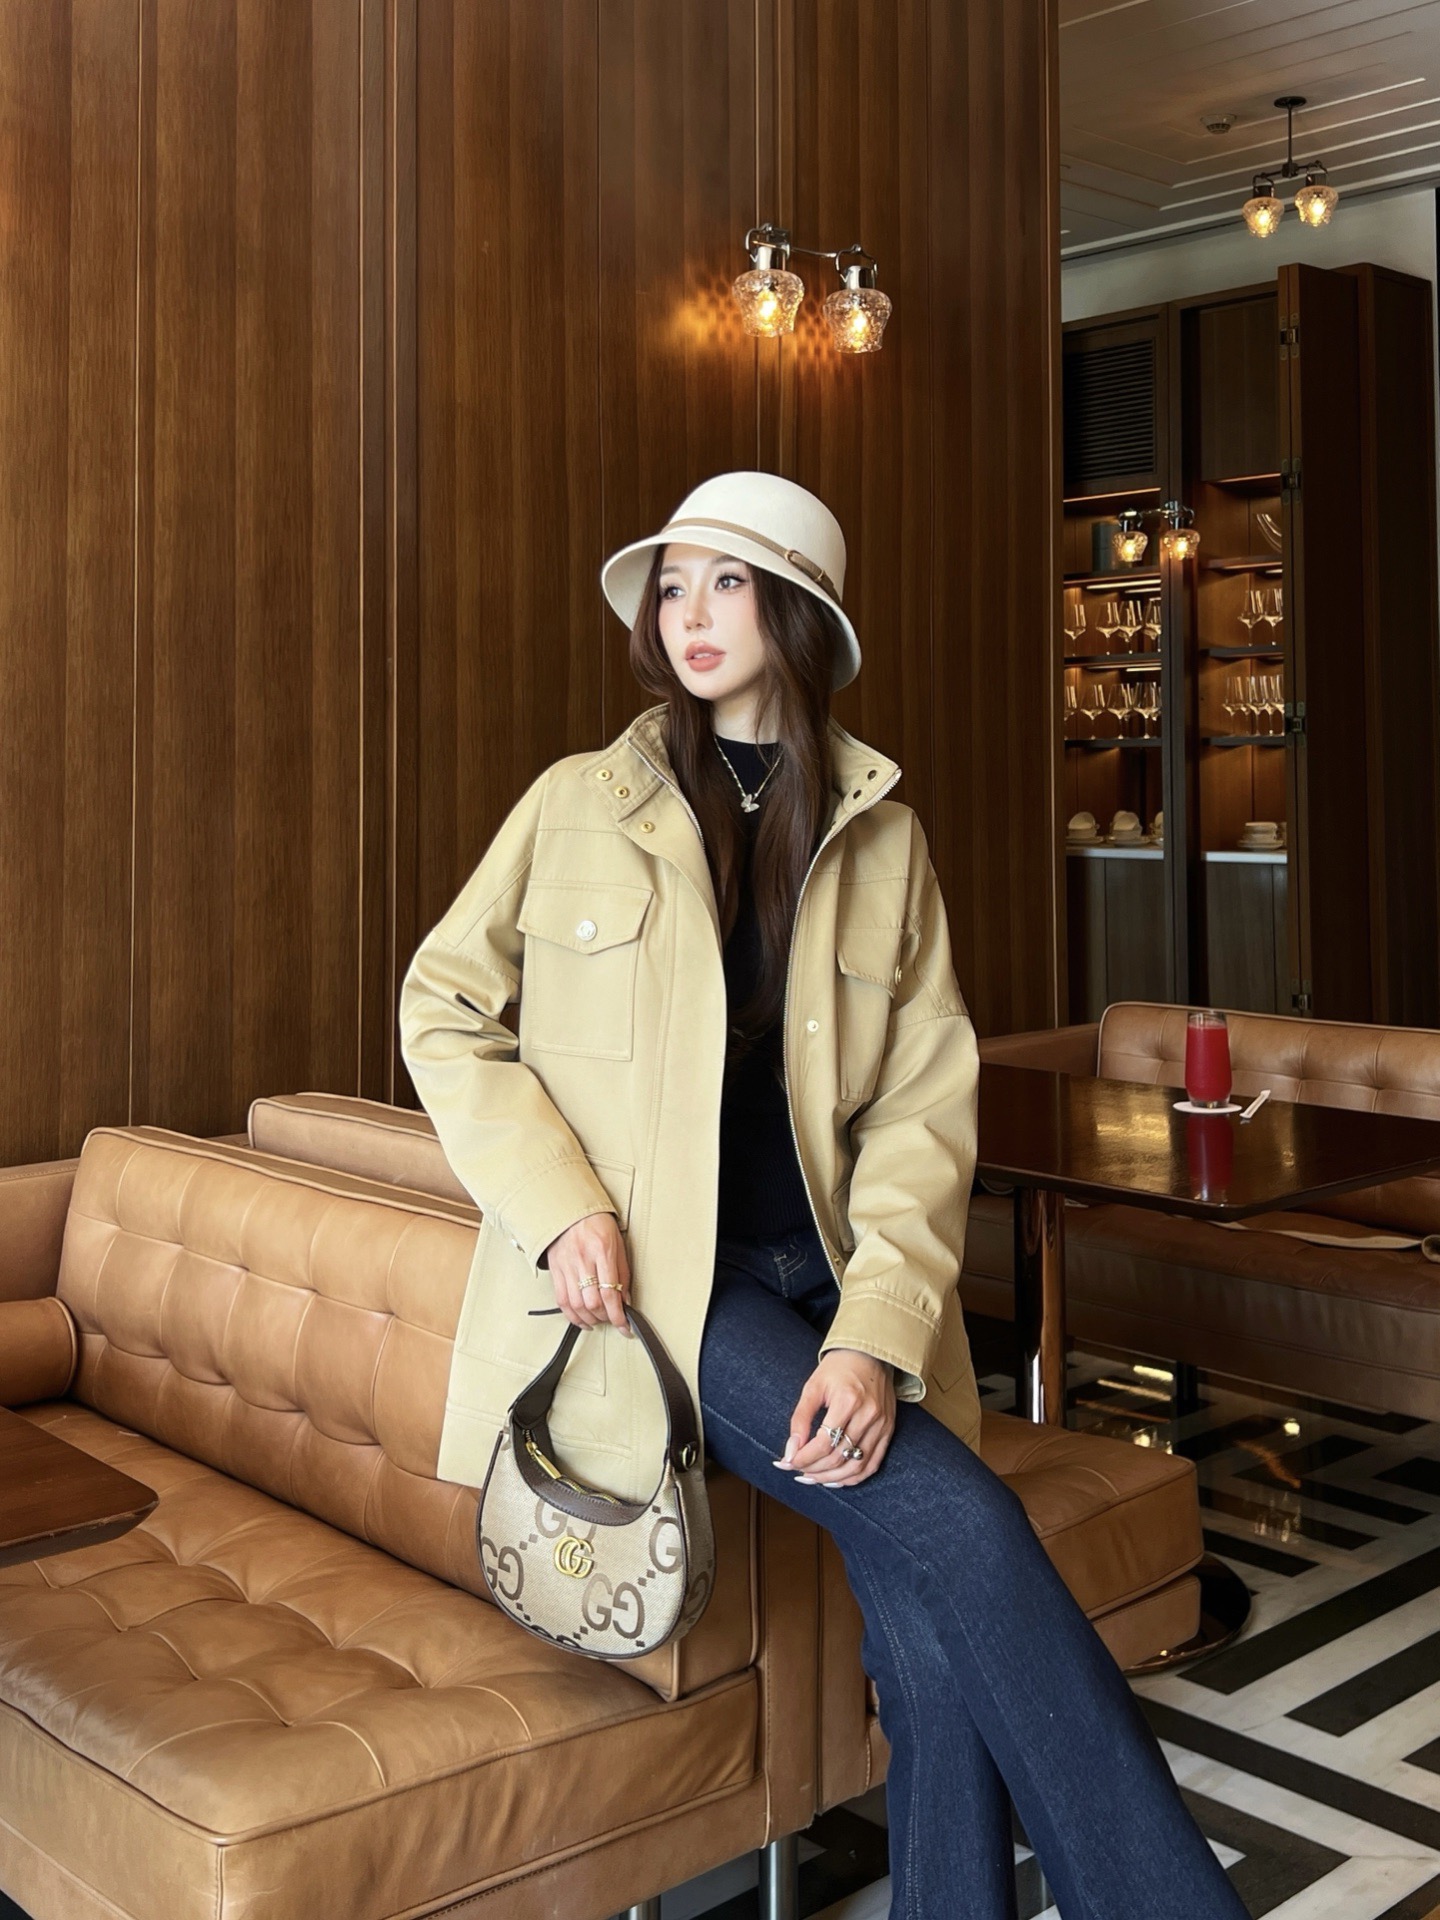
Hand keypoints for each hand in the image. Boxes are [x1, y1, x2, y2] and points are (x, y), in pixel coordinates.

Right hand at [543, 1212, 633, 1334]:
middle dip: (605, 1317)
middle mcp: (583, 1260)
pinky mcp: (555, 1271)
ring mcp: (567, 1266)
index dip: (618, 1315)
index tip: (625, 1326)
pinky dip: (572, 1316)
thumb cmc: (597, 1224)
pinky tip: (582, 1320)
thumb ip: (623, 1273)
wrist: (569, 1210)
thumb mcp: (618, 1243)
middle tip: (612, 1319)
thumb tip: (626, 1300)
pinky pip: (562, 1300)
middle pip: (592, 1302)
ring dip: (589, 1319)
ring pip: (576, 1305)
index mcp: (603, 1251)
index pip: (610, 1293)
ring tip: (599, 1320)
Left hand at [780, 1349, 895, 1487]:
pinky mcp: (888, 1431)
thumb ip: (800, 1419)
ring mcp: (882, 1425)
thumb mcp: (813, 1387)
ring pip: (855, 1466)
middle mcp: (869, 1415)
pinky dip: (853, 1477)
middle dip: (813, 1469)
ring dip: (831, 1478)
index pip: (823, 1442)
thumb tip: (791, 1451)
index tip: (787, 1462)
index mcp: (848, 1400)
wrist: (871, 1354)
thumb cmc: (839, 1368)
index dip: (803, 1457)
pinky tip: (835, 1478)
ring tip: (812, 1478)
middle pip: (838, 1456)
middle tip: (796, 1470)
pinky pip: (872, 1464)